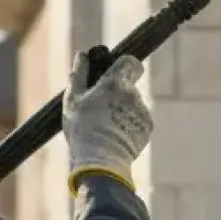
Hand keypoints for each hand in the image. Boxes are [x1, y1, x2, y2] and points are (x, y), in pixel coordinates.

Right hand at [62, 50, 152, 188]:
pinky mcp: (147, 128)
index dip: (122, 65)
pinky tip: (114, 136)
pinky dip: (129, 125)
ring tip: (105, 127)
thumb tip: (82, 56)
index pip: (130, 62)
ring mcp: (143, 112)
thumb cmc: (83, 130)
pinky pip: (138, 120)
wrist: (101, 162)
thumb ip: (79, 76)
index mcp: (115, 83)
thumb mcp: (73, 101)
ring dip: (123, 110)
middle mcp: (133, 94)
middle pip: (129, 85)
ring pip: (133, 104)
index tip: (112, 74)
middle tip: (101, 106)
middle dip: (118, 92)